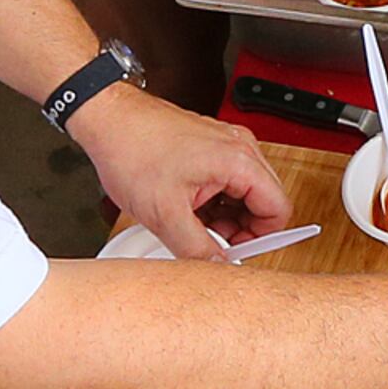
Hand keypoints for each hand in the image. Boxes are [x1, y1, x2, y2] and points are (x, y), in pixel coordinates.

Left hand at [69, 92, 294, 263]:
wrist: (108, 121)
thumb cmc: (131, 150)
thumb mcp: (165, 214)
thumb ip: (197, 248)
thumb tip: (216, 267)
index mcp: (239, 160)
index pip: (278, 209)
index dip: (259, 238)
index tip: (234, 251)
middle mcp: (239, 147)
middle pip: (265, 201)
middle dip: (240, 228)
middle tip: (210, 241)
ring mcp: (225, 144)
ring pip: (244, 193)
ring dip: (224, 216)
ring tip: (191, 222)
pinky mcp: (209, 145)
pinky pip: (226, 181)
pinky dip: (213, 200)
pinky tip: (186, 207)